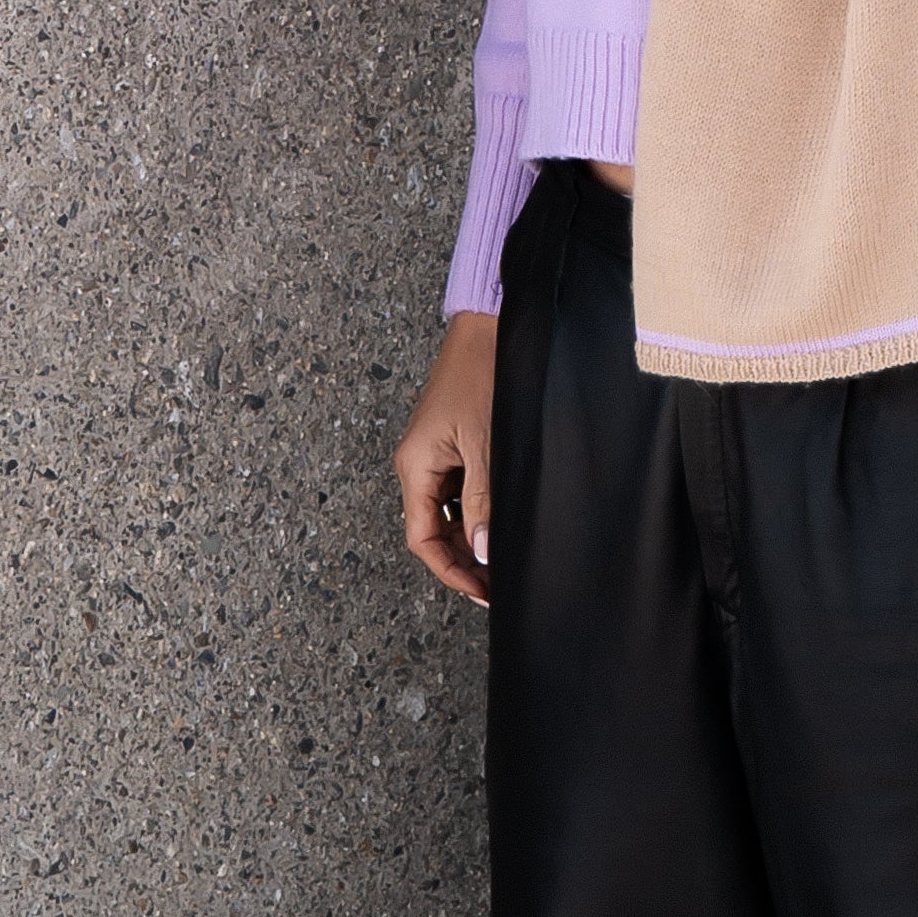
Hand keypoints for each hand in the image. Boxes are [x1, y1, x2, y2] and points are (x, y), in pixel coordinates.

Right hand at [395, 312, 497, 607]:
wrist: (490, 326)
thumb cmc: (482, 374)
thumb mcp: (485, 443)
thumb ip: (482, 499)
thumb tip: (481, 551)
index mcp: (415, 465)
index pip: (422, 538)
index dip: (449, 570)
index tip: (481, 590)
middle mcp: (418, 463)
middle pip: (433, 529)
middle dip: (462, 559)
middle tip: (497, 584)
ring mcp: (435, 453)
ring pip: (448, 511)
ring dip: (471, 536)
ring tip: (502, 558)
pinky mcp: (452, 443)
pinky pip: (459, 488)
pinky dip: (477, 509)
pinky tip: (500, 521)